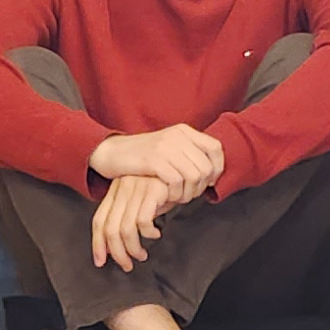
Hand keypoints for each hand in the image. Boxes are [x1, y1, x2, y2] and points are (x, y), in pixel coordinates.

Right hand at [90, 124, 224, 202]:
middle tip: (189, 194)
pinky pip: (177, 181)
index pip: (216, 148)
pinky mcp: (154, 160)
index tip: (208, 182)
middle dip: (201, 187)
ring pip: (194, 176)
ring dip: (189, 193)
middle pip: (206, 167)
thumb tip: (212, 174)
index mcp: (184, 131)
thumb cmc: (142, 156)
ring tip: (179, 197)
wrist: (112, 152)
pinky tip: (168, 197)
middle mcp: (177, 136)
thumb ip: (188, 155)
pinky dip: (175, 194)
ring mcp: (165, 147)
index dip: (217, 169)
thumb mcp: (168, 148)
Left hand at [90, 173, 190, 271]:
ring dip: (133, 249)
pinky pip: (143, 220)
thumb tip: (121, 246)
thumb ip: (130, 216)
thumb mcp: (142, 199)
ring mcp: (136, 188)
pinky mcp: (151, 189)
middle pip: (109, 229)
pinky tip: (156, 234)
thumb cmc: (163, 184)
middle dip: (117, 253)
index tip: (100, 261)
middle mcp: (122, 188)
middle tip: (127, 265)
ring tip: (142, 255)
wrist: (182, 160)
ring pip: (125, 229)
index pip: (99, 221)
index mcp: (116, 190)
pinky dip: (148, 233)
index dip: (97, 244)